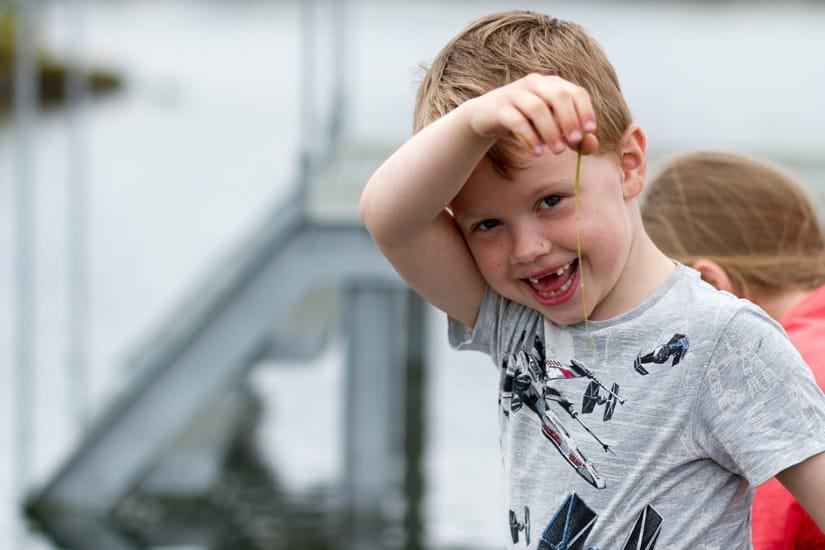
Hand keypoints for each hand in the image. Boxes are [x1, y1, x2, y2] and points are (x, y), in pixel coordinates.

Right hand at [464, 73, 598, 154]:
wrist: (486, 117)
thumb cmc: (526, 122)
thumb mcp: (552, 129)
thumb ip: (574, 138)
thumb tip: (592, 145)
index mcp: (552, 84)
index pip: (575, 92)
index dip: (585, 110)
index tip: (589, 131)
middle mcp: (535, 83)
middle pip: (558, 96)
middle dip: (569, 120)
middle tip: (574, 142)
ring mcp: (515, 93)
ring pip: (537, 108)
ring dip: (551, 131)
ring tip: (557, 152)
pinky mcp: (499, 107)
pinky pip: (516, 120)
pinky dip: (529, 137)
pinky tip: (536, 152)